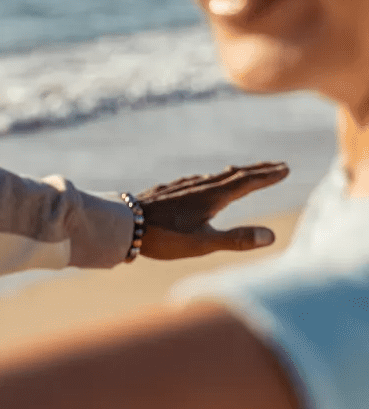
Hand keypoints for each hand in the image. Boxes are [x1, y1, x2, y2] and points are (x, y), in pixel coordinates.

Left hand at [134, 161, 289, 259]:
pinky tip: (205, 183)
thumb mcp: (203, 243)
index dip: (267, 176)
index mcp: (211, 197)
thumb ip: (236, 239)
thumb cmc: (163, 237)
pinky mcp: (169, 191)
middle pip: (233, 175)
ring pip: (215, 177)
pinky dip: (213, 179)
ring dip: (235, 174)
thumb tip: (271, 236)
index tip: (286, 168)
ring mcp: (182, 187)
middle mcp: (199, 187)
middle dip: (257, 171)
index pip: (246, 183)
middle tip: (277, 165)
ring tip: (245, 172)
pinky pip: (198, 181)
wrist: (122, 223)